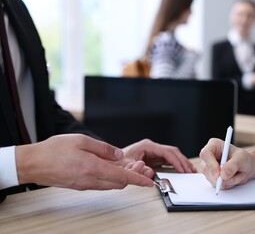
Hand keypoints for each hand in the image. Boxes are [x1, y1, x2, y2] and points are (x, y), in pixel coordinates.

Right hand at [15, 134, 153, 189]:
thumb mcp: (81, 140)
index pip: (122, 177)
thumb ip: (103, 148)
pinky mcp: (81, 185)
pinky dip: (111, 178)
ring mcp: (85, 185)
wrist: (33, 163)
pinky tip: (112, 169)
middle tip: (140, 167)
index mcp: (93, 167)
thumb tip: (119, 155)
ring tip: (128, 166)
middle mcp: (90, 180)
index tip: (149, 182)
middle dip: (133, 176)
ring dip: (122, 178)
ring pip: (111, 184)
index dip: (138, 179)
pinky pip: (101, 184)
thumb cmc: (54, 150)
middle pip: (119, 183)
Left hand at [120, 139, 196, 177]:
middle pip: (172, 152)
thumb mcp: (126, 165)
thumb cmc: (117, 161)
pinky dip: (177, 164)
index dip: (176, 160)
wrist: (111, 161)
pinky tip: (183, 170)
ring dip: (182, 162)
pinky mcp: (154, 157)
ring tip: (190, 171)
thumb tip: (150, 174)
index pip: (166, 151)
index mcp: (147, 146)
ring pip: (172, 155)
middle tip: (190, 171)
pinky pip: (169, 160)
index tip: (182, 169)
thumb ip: (137, 169)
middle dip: (182, 161)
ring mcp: (154, 152)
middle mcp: (152, 147)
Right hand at [199, 138, 253, 189]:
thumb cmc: (243, 158)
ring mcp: (209, 168)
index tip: (219, 174)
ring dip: (227, 180)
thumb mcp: (242, 158)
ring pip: (212, 179)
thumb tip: (223, 175)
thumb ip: (233, 165)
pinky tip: (233, 178)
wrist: (246, 167)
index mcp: (214, 145)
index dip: (211, 164)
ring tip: (238, 174)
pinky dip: (227, 184)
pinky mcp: (211, 177)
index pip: (205, 154)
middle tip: (234, 177)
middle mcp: (208, 156)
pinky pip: (216, 185)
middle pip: (206, 169)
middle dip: (220, 176)